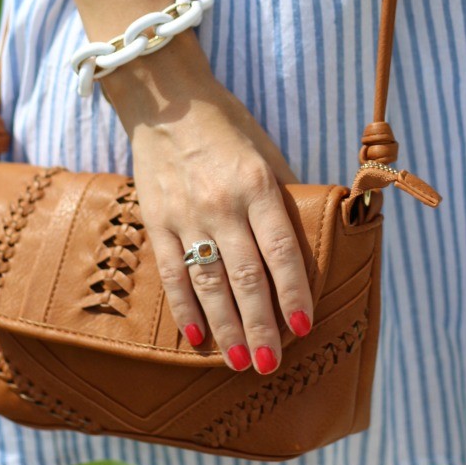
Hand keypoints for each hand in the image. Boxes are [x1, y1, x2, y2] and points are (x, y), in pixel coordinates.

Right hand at [102, 42, 311, 375]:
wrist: (167, 100)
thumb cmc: (227, 126)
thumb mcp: (266, 152)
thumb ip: (284, 195)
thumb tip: (309, 236)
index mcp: (256, 185)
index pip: (281, 249)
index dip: (294, 291)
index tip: (304, 326)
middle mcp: (222, 204)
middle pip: (246, 276)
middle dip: (261, 325)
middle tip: (271, 364)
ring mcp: (186, 215)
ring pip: (209, 283)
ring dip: (226, 327)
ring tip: (240, 361)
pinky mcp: (157, 221)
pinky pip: (172, 273)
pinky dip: (185, 309)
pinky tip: (198, 338)